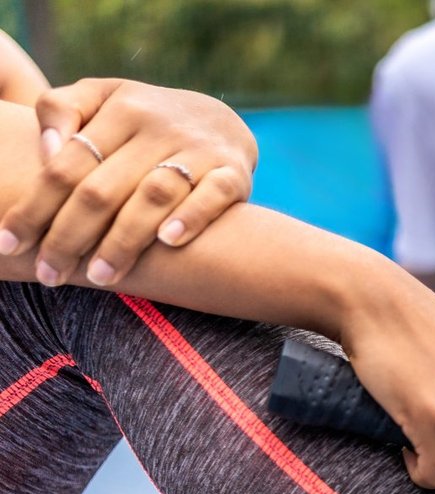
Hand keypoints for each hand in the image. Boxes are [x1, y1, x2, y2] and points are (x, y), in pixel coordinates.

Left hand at [0, 78, 256, 286]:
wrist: (222, 121)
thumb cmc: (145, 121)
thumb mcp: (103, 99)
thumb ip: (62, 110)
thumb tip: (47, 150)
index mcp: (119, 108)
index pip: (65, 164)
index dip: (35, 206)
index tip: (10, 244)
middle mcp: (158, 126)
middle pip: (102, 188)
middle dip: (70, 236)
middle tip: (50, 274)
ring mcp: (199, 149)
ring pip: (153, 195)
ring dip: (124, 240)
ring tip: (101, 277)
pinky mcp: (235, 172)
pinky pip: (214, 195)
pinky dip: (191, 217)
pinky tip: (167, 242)